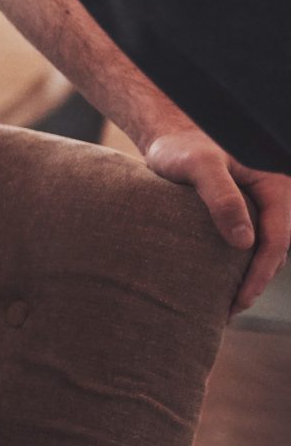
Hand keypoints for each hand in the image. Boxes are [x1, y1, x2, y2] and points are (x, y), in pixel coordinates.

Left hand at [136, 124, 290, 313]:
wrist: (168, 136)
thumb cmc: (182, 147)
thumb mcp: (199, 166)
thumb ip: (221, 197)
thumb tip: (243, 242)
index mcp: (276, 185)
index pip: (278, 238)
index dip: (262, 271)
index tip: (242, 297)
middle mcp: (273, 197)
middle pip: (274, 248)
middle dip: (257, 280)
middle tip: (232, 309)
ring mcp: (260, 206)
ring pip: (263, 248)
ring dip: (250, 275)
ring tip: (227, 304)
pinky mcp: (243, 212)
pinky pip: (247, 242)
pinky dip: (237, 264)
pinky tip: (219, 282)